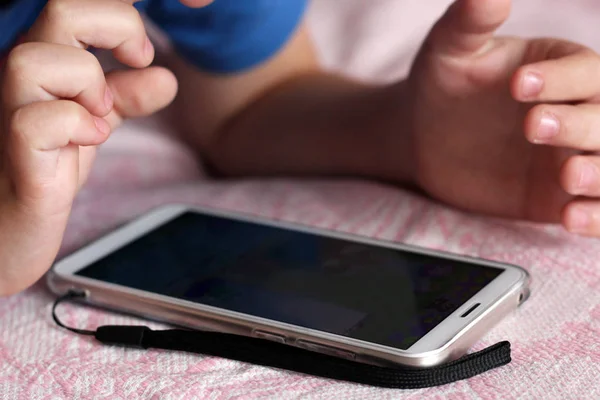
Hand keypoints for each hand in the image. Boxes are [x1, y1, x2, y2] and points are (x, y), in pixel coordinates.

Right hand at [0, 0, 177, 295]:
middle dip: (118, 25)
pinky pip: (38, 120)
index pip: (78, 5)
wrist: (16, 224)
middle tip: (138, 59)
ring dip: (89, 81)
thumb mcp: (98, 121)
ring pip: (36, 59)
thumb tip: (165, 77)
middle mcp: (22, 73)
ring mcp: (11, 108)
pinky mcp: (15, 150)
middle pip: (61, 9)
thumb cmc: (49, 164)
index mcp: (47, 56)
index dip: (123, 10)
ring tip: (102, 112)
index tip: (164, 28)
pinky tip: (91, 140)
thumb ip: (127, 96)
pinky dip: (77, 125)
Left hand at [405, 0, 599, 235]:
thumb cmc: (444, 84)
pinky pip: (593, 208)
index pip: (585, 70)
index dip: (560, 78)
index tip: (516, 86)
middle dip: (579, 123)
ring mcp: (572, 156)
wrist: (424, 134)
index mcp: (564, 68)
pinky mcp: (557, 197)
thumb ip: (469, 23)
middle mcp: (580, 110)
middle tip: (533, 126)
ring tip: (567, 176)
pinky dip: (594, 215)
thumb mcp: (450, 50)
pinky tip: (569, 217)